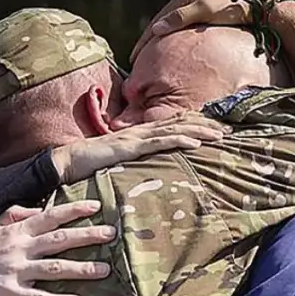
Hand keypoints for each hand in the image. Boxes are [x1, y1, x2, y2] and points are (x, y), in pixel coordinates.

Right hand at [0, 200, 117, 295]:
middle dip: (87, 235)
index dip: (73, 210)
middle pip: (59, 239)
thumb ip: (12, 215)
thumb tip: (35, 208)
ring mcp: (16, 272)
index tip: (96, 205)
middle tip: (111, 233)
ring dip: (81, 269)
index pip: (49, 216)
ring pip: (55, 268)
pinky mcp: (12, 294)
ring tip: (104, 270)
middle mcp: (19, 249)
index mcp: (15, 232)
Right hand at [51, 113, 227, 182]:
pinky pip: (159, 143)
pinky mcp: (130, 148)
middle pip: (178, 124)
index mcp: (138, 135)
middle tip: (227, 131)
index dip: (193, 125)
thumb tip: (150, 171)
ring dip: (198, 131)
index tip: (215, 129)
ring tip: (219, 135)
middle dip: (203, 126)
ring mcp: (135, 138)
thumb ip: (135, 163)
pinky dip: (179, 141)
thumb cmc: (89, 166)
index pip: (171, 126)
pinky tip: (195, 143)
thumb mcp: (119, 164)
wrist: (67, 162)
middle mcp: (140, 132)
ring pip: (173, 131)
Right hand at [132, 0, 249, 62]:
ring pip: (171, 25)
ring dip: (159, 40)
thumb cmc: (234, 2)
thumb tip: (156, 29)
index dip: (144, 42)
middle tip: (135, 60)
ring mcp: (195, 4)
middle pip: (161, 24)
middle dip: (148, 42)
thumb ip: (181, 18)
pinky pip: (181, 25)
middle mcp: (186, 0)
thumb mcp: (206, 9)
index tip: (133, 58)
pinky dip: (173, 36)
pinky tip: (172, 45)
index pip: (157, 23)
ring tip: (149, 54)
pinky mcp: (204, 9)